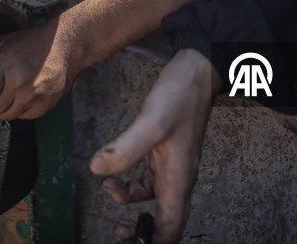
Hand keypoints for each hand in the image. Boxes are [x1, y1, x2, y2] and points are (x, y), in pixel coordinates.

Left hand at [0, 19, 77, 119]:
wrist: (66, 46)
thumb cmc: (33, 44)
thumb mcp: (0, 45)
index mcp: (4, 66)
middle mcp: (19, 83)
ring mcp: (33, 96)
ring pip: (6, 116)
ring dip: (5, 107)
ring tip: (13, 90)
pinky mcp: (44, 105)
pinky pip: (23, 117)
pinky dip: (21, 109)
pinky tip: (27, 93)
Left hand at [90, 49, 220, 243]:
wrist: (198, 70)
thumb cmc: (181, 96)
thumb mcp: (152, 122)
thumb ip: (125, 149)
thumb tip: (98, 170)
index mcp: (178, 180)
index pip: (170, 231)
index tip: (128, 240)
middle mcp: (178, 179)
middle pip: (164, 224)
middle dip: (141, 234)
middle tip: (117, 231)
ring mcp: (173, 167)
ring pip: (155, 202)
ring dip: (131, 204)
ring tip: (110, 189)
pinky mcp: (167, 153)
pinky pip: (150, 182)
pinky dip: (132, 185)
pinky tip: (116, 173)